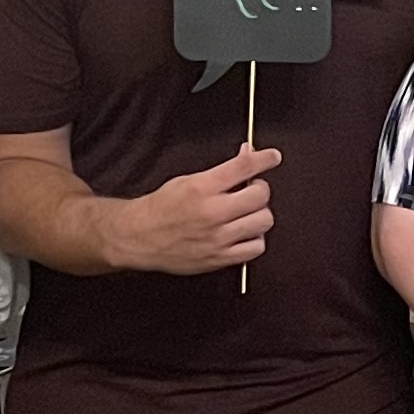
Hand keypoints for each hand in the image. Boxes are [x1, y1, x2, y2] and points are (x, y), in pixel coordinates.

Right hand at [118, 146, 278, 275]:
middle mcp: (212, 212)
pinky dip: (256, 238)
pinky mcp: (219, 258)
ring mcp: (218, 237)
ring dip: (260, 213)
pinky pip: (256, 248)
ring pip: (263, 221)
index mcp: (202, 188)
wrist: (140, 237)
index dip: (265, 159)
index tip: (273, 157)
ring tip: (247, 213)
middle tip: (252, 190)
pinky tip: (245, 233)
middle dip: (260, 188)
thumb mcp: (187, 179)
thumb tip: (246, 155)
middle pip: (260, 195)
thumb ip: (220, 171)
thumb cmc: (161, 208)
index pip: (244, 167)